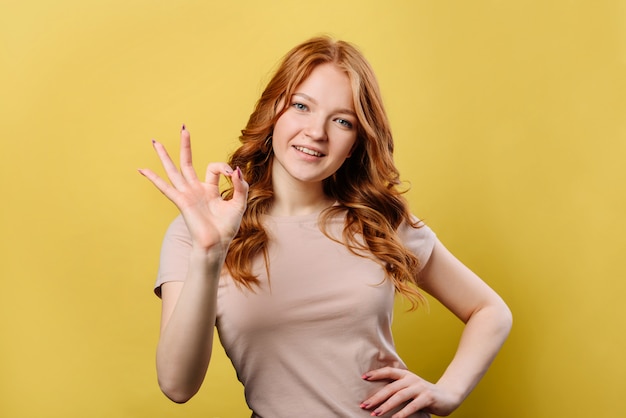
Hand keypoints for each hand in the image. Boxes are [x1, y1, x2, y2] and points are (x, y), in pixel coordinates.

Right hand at [139, 126, 248, 251]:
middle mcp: (195, 190)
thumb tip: (236, 170)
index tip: (233, 175)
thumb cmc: (227, 228)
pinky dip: (154, 178)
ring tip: (155, 142)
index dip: (224, 167)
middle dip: (185, 146)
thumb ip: (240, 186)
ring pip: (174, 171)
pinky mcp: (181, 202)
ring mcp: (187, 195)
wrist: (216, 244)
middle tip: (183, 128)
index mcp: (209, 189)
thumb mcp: (239, 203)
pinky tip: (142, 170)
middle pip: (187, 163)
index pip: (213, 168)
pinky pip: (165, 187)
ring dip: (165, 156)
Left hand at [360, 367, 459, 416]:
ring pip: (399, 396)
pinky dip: (402, 413)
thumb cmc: (424, 394)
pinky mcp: (427, 397)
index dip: (376, 373)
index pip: (389, 371)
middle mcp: (412, 379)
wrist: (448, 395)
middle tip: (364, 405)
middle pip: (390, 387)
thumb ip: (398, 389)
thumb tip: (377, 397)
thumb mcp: (411, 388)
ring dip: (386, 406)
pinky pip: (412, 406)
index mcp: (406, 375)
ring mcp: (420, 388)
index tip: (363, 377)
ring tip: (375, 414)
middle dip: (376, 397)